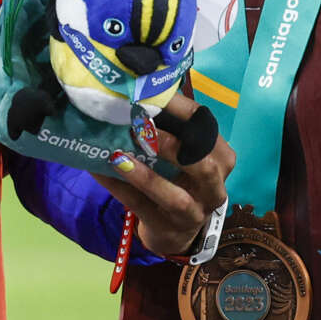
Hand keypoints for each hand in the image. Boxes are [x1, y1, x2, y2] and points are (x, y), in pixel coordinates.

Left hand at [98, 89, 232, 258]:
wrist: (175, 230)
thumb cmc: (179, 180)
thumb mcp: (185, 155)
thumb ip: (173, 128)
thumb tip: (139, 89)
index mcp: (221, 159)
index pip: (207, 128)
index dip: (181, 109)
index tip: (152, 92)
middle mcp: (214, 187)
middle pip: (203, 166)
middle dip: (172, 146)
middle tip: (141, 128)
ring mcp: (193, 213)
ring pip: (174, 197)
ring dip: (145, 175)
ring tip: (117, 155)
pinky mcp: (167, 229)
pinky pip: (141, 207)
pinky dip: (119, 187)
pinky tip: (100, 170)